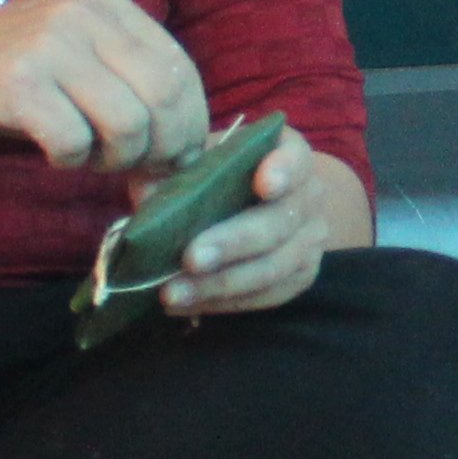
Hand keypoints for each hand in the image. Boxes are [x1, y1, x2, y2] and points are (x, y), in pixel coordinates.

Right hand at [0, 0, 210, 173]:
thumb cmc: (5, 71)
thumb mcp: (77, 56)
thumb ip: (131, 88)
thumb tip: (188, 154)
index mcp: (109, 3)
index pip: (182, 70)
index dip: (190, 126)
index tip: (176, 159)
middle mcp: (84, 14)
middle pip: (166, 99)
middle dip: (164, 151)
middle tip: (138, 172)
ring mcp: (50, 46)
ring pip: (129, 125)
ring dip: (114, 160)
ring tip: (87, 156)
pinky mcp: (17, 83)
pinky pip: (75, 142)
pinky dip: (70, 161)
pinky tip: (51, 152)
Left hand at [152, 136, 364, 319]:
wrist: (251, 205)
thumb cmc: (215, 176)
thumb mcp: (192, 162)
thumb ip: (171, 172)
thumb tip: (147, 196)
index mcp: (289, 154)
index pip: (296, 159)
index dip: (283, 172)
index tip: (263, 185)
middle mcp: (311, 195)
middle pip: (279, 223)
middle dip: (233, 242)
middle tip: (190, 258)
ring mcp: (310, 239)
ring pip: (273, 268)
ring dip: (221, 284)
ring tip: (174, 293)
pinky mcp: (301, 276)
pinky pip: (268, 296)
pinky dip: (225, 303)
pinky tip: (187, 304)